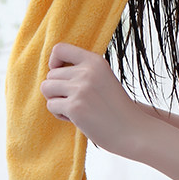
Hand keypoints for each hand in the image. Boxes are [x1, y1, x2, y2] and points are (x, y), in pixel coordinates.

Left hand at [40, 42, 154, 158]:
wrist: (131, 130)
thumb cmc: (115, 107)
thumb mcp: (103, 78)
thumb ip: (82, 70)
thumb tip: (51, 69)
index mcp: (95, 61)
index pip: (60, 49)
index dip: (54, 62)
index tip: (60, 75)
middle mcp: (87, 71)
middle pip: (50, 74)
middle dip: (58, 89)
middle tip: (77, 101)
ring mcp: (80, 89)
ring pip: (46, 88)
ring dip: (56, 100)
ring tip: (75, 108)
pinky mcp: (74, 107)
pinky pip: (51, 105)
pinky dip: (60, 114)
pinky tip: (77, 118)